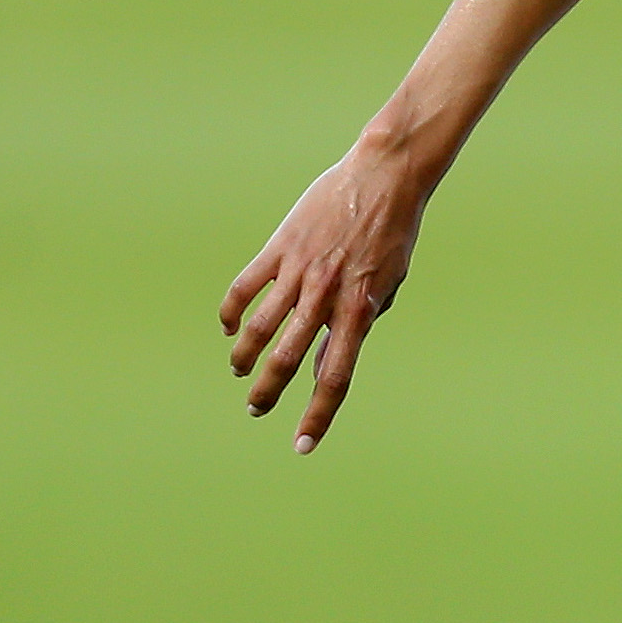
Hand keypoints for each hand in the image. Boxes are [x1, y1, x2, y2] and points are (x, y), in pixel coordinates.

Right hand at [220, 135, 430, 452]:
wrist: (385, 177)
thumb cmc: (392, 234)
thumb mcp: (386, 287)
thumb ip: (357, 324)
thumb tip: (325, 361)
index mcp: (359, 310)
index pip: (334, 377)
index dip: (317, 415)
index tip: (302, 445)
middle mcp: (325, 296)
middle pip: (286, 360)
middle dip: (267, 394)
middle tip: (256, 411)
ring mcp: (299, 271)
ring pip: (257, 327)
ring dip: (244, 357)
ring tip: (240, 372)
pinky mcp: (280, 247)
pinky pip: (245, 286)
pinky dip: (231, 311)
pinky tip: (228, 327)